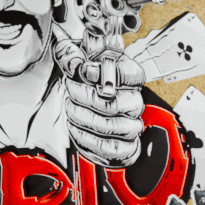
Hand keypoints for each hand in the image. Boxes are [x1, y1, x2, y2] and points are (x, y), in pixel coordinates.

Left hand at [55, 36, 145, 167]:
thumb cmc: (91, 89)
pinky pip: (105, 146)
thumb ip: (73, 56)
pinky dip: (83, 136)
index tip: (84, 70)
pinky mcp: (124, 148)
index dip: (104, 73)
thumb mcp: (80, 64)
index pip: (129, 75)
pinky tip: (74, 125)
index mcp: (130, 78)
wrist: (95, 120)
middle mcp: (134, 102)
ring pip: (106, 125)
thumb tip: (71, 59)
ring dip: (80, 115)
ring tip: (70, 106)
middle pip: (113, 103)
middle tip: (70, 87)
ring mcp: (131, 126)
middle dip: (84, 96)